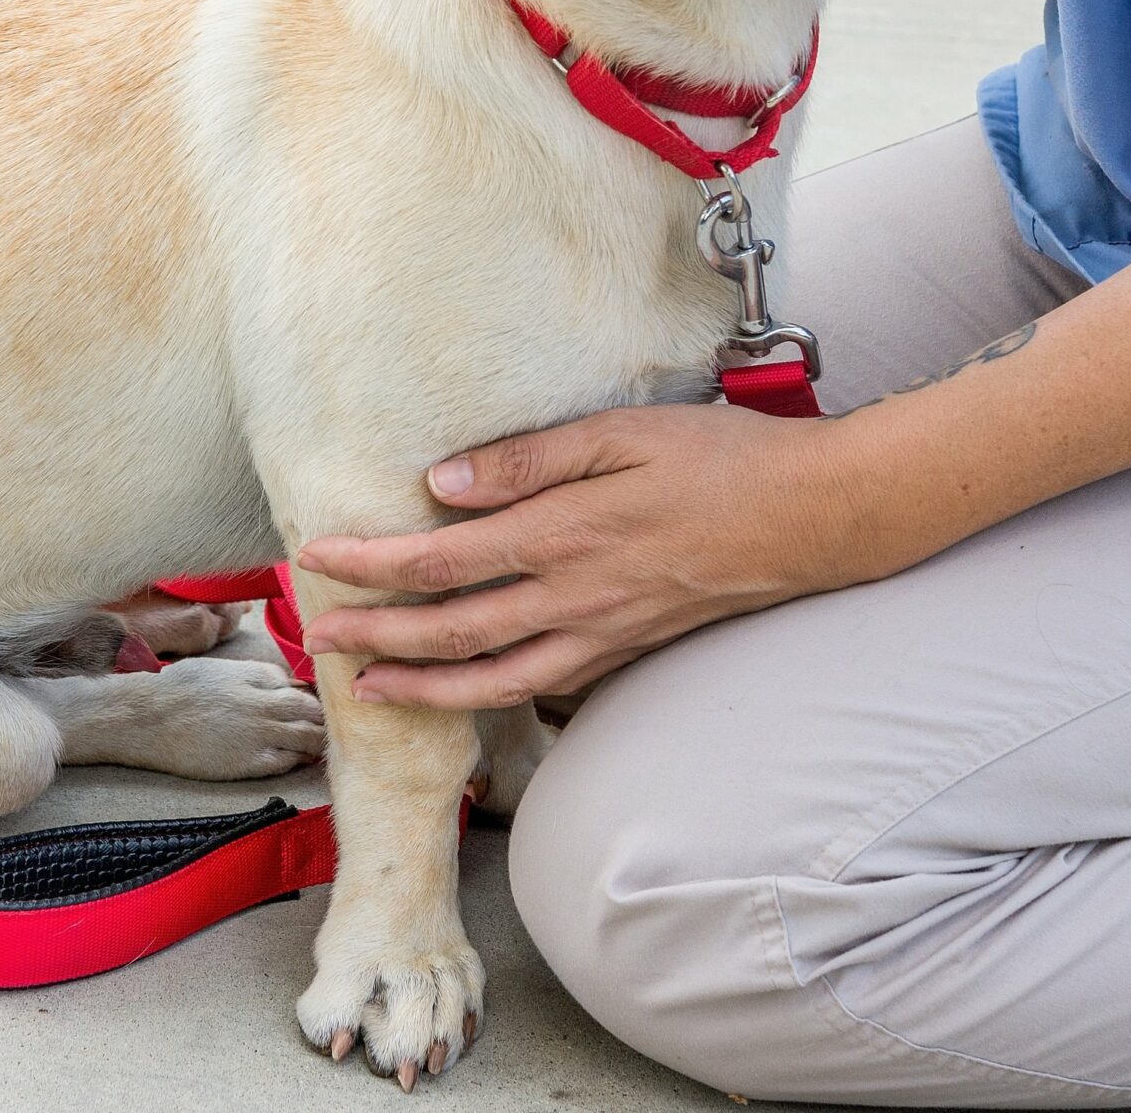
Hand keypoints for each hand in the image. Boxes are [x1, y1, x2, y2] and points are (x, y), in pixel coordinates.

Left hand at [295, 404, 874, 708]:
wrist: (813, 518)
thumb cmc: (719, 460)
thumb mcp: (620, 433)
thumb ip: (526, 460)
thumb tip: (442, 485)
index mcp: (565, 534)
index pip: (444, 560)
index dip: (375, 565)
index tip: (320, 559)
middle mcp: (575, 596)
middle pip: (454, 632)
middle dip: (377, 639)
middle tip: (317, 638)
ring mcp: (603, 633)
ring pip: (494, 679)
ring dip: (423, 688)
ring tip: (369, 690)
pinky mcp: (628, 649)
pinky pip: (545, 686)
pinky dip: (492, 697)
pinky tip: (463, 692)